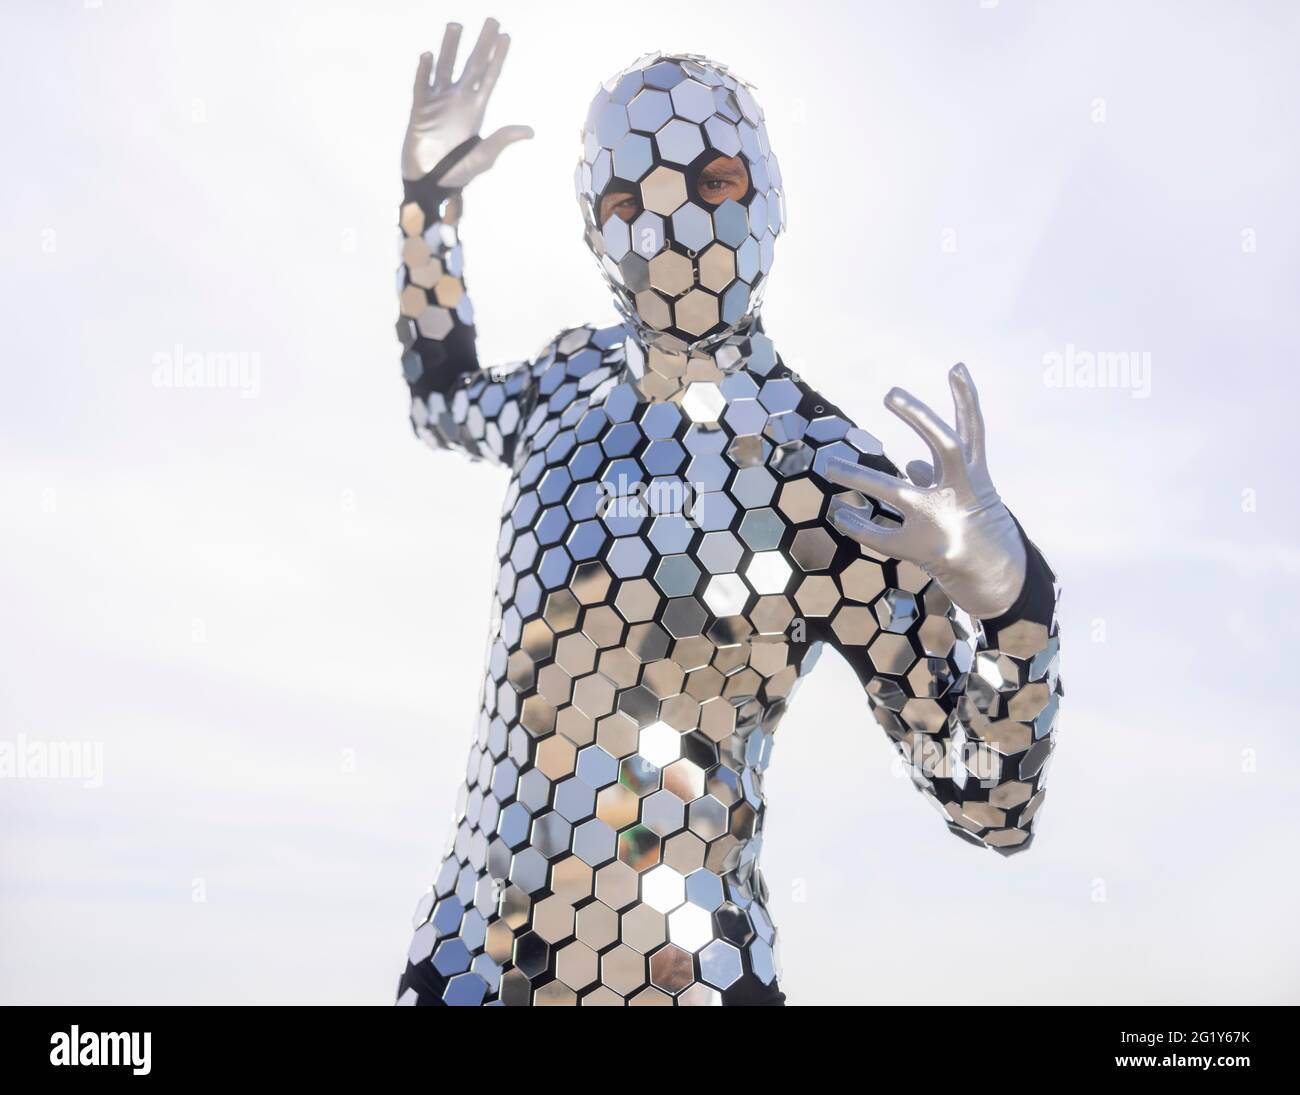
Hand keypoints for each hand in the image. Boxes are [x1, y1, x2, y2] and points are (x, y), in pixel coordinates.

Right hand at [402, 18, 532, 184]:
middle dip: (481, 44)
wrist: (430, 183)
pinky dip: (424, 72)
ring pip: (445, 68)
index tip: (505, 36)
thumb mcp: (484, 157)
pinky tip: (428, 56)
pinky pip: (421, 86)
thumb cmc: (459, 173)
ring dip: (451, 48)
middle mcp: (458, 101)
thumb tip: (530, 131)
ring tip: (456, 25)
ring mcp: (438, 103)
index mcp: (475, 110)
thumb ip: (502, 139)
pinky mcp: (419, 110)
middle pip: (471, 65)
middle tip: (491, 20)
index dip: (497, 57)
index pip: (489, 77)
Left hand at [826, 363, 1026, 618]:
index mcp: (973, 476)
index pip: (972, 430)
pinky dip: (857, 524)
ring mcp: (939, 520)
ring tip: (829, 463)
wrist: (995, 576)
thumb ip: (939, 474)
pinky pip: (880, 533)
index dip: (968, 398)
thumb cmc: (976, 524)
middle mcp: (960, 493)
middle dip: (921, 417)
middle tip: (891, 391)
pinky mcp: (919, 548)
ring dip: (858, 477)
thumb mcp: (966, 495)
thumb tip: (912, 465)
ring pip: (893, 491)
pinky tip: (840, 515)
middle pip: (945, 446)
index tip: (957, 367)